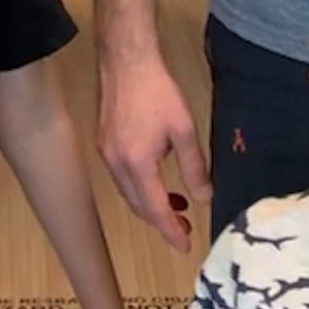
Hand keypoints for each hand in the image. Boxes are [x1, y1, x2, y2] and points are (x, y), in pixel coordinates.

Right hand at [97, 49, 209, 250]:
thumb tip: (204, 197)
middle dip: (161, 221)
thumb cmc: (158, 92)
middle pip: (138, 206)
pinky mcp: (105, 145)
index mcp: (137, 164)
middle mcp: (116, 165)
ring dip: (150, 204)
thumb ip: (194, 167)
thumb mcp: (184, 130)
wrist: (127, 62)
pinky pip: (122, 179)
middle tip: (184, 227)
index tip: (185, 245)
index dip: (170, 230)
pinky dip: (140, 188)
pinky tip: (157, 180)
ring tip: (176, 205)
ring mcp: (107, 155)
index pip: (155, 209)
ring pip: (129, 194)